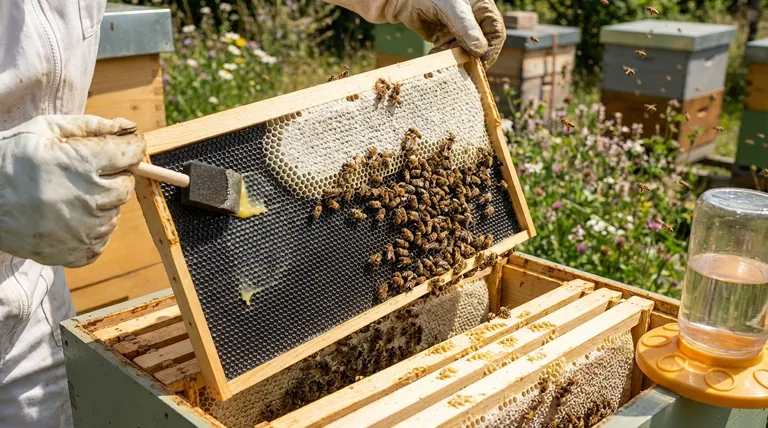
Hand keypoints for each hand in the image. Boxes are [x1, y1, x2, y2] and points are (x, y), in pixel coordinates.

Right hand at [0, 115, 145, 267]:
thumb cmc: (10, 158)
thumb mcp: (45, 129)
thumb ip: (93, 126)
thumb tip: (130, 127)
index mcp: (83, 163)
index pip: (132, 153)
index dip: (127, 148)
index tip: (117, 148)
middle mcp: (90, 198)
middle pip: (126, 186)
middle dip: (111, 177)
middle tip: (81, 175)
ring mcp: (84, 229)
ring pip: (114, 214)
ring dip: (99, 205)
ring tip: (66, 196)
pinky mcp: (77, 253)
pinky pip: (101, 239)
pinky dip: (89, 229)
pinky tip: (64, 217)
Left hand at [326, 0, 505, 67]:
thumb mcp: (451, 8)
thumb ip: (465, 26)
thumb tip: (479, 50)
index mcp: (483, 10)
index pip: (495, 33)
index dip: (491, 51)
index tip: (481, 65)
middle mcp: (474, 22)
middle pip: (480, 47)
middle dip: (471, 59)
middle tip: (462, 70)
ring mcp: (460, 32)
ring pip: (464, 54)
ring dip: (455, 60)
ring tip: (443, 59)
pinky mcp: (445, 40)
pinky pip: (449, 55)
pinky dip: (443, 59)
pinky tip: (434, 54)